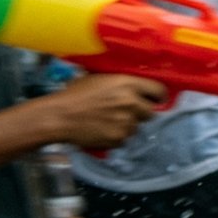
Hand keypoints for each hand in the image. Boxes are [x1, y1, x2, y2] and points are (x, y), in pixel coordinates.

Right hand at [39, 74, 165, 149]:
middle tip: (127, 112)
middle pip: (151, 112)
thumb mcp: (100, 79)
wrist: (58, 116)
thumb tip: (137, 86)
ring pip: (136, 127)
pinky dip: (117, 136)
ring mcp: (126, 122)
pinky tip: (102, 130)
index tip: (155, 100)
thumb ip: (122, 83)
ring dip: (127, 125)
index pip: (159, 91)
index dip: (158, 97)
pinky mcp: (118, 138)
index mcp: (128, 84)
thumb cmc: (74, 94)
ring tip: (108, 121)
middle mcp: (132, 103)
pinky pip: (124, 139)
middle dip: (141, 113)